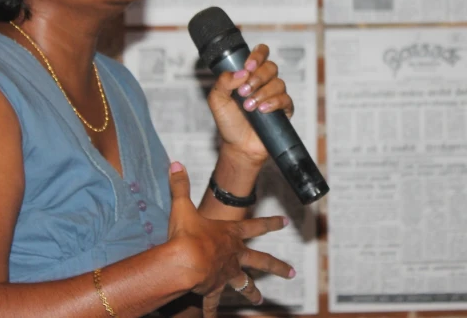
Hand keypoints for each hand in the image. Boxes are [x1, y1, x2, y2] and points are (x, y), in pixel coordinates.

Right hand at [166, 163, 294, 316]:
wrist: (185, 263)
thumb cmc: (187, 235)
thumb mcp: (182, 206)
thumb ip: (179, 185)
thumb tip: (175, 163)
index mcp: (231, 234)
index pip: (256, 226)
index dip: (271, 223)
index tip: (285, 222)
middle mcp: (234, 255)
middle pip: (261, 261)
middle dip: (277, 266)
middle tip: (291, 273)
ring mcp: (226, 274)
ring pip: (245, 285)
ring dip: (252, 292)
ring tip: (260, 300)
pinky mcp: (213, 290)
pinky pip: (213, 303)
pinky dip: (212, 312)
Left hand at [207, 44, 293, 165]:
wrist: (238, 146)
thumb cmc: (229, 122)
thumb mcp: (217, 100)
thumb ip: (223, 82)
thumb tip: (241, 73)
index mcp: (249, 74)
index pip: (260, 53)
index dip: (257, 55)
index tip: (248, 67)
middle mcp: (264, 82)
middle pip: (271, 67)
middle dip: (257, 78)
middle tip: (244, 92)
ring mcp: (275, 95)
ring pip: (278, 82)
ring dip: (262, 93)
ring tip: (249, 107)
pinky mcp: (284, 109)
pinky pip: (286, 99)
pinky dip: (273, 103)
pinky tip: (262, 110)